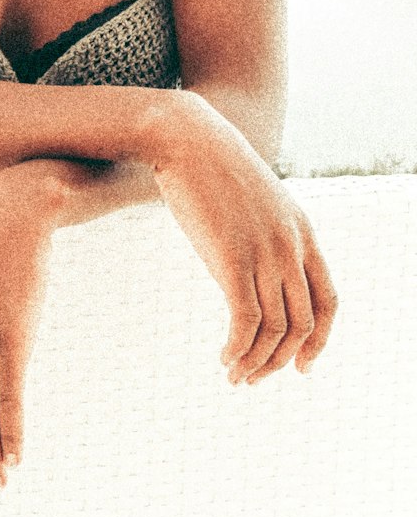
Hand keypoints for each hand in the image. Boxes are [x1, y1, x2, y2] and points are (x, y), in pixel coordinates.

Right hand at [155, 102, 337, 384]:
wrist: (187, 138)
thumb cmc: (212, 168)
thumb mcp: (254, 201)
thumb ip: (265, 232)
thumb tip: (254, 261)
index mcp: (303, 233)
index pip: (329, 302)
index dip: (319, 340)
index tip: (300, 365)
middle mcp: (291, 247)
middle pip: (302, 323)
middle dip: (281, 361)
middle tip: (254, 378)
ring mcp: (264, 252)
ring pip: (274, 329)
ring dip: (256, 362)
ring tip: (234, 375)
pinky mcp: (232, 259)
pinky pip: (245, 321)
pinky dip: (238, 349)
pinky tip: (223, 357)